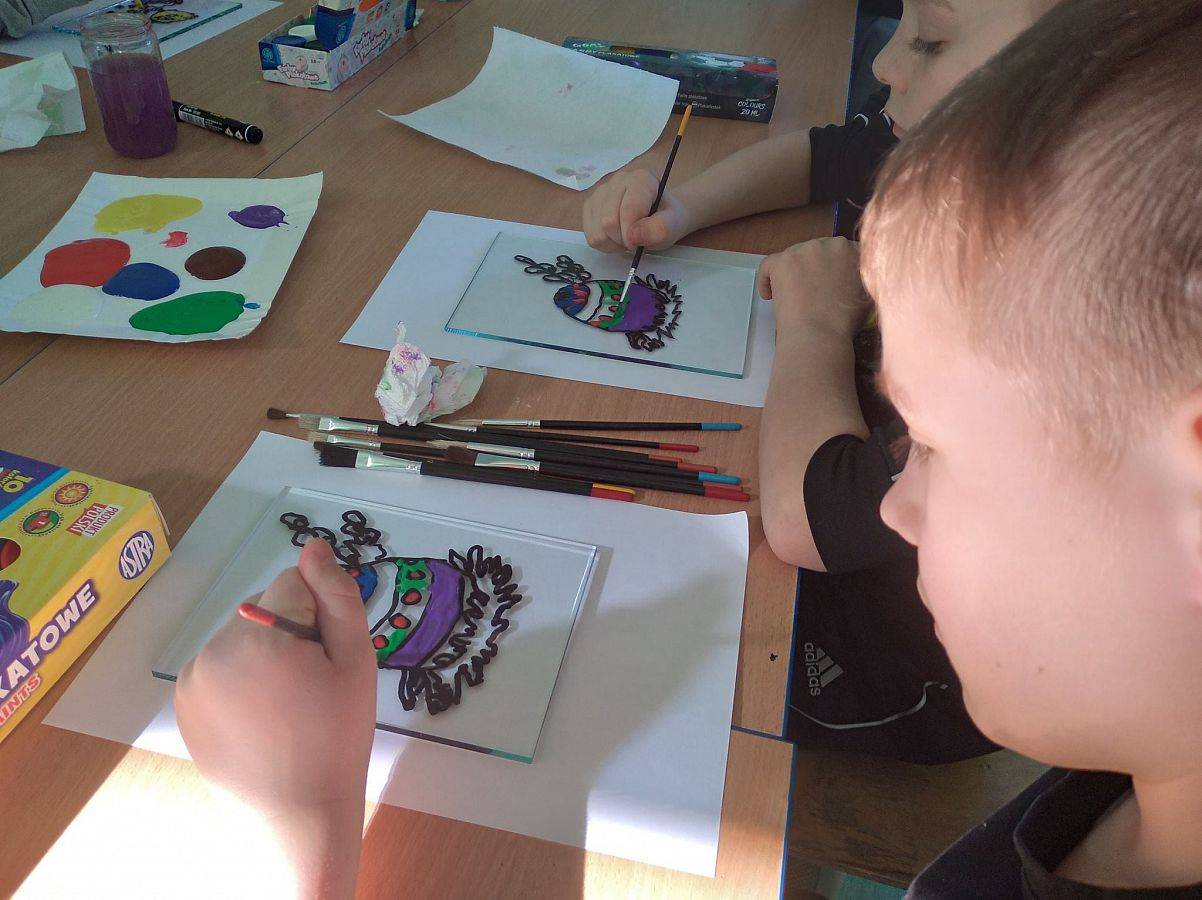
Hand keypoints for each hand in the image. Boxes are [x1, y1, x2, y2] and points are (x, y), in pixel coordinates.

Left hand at [176, 538, 376, 817]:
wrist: (297, 811)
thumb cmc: (337, 736)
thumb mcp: (356, 662)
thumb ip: (337, 597)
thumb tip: (314, 546)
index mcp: (260, 639)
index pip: (293, 583)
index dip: (319, 616)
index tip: (326, 659)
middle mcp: (215, 651)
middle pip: (262, 607)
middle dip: (288, 630)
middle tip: (309, 684)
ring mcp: (192, 678)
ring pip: (240, 633)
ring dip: (262, 651)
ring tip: (284, 702)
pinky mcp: (183, 700)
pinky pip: (218, 662)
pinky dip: (239, 675)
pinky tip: (258, 713)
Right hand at [583, 169, 690, 252]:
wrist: (660, 216)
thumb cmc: (667, 219)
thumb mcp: (673, 226)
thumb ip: (659, 229)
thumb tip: (632, 236)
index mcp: (640, 179)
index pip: (627, 212)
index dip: (633, 235)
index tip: (641, 241)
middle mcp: (617, 180)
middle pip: (609, 222)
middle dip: (623, 240)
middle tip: (636, 241)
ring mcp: (600, 193)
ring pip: (598, 232)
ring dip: (614, 243)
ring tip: (628, 237)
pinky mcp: (589, 207)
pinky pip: (591, 236)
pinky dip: (605, 244)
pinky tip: (617, 237)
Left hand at [757, 237, 870, 338]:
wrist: (819, 335)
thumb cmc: (844, 323)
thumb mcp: (866, 294)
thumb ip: (859, 277)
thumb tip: (849, 276)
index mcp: (852, 250)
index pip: (840, 252)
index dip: (831, 268)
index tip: (827, 283)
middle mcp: (829, 244)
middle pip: (816, 252)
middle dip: (813, 269)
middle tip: (810, 291)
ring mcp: (804, 250)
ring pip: (794, 258)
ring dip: (792, 274)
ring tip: (792, 297)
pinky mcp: (781, 262)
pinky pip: (768, 266)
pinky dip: (767, 280)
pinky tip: (770, 296)